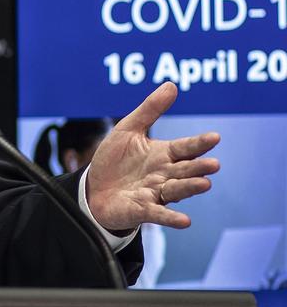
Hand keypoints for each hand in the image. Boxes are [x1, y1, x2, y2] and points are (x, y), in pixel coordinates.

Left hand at [86, 82, 219, 231]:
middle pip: (185, 170)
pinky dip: (171, 218)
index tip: (214, 137)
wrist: (92, 188)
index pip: (184, 148)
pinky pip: (159, 214)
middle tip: (213, 164)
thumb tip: (171, 84)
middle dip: (199, 167)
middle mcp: (164, 174)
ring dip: (190, 188)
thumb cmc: (114, 160)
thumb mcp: (127, 130)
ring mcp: (155, 193)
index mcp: (163, 154)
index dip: (198, 143)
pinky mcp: (143, 210)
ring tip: (205, 184)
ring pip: (177, 190)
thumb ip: (150, 110)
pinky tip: (185, 221)